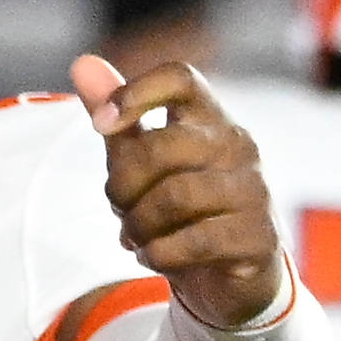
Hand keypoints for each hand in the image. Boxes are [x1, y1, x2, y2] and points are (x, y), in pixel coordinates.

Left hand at [75, 55, 289, 333]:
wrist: (230, 277)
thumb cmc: (185, 212)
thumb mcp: (147, 165)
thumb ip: (120, 120)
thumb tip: (81, 63)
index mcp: (210, 118)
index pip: (180, 78)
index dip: (135, 92)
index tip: (99, 124)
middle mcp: (238, 146)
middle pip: (164, 146)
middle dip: (124, 183)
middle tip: (117, 208)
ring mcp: (254, 190)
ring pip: (178, 196)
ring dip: (139, 224)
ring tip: (132, 238)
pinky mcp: (259, 236)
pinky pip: (197, 240)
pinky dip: (161, 253)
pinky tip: (151, 256)